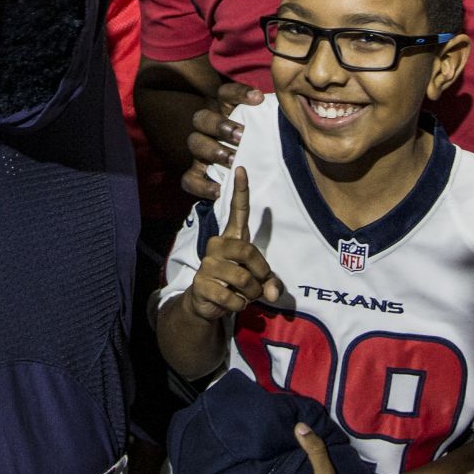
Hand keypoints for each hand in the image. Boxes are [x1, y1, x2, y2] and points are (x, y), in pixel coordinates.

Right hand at [182, 81, 263, 200]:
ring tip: (234, 161)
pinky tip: (220, 189)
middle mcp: (209, 129)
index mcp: (226, 112)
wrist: (254, 180)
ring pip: (195, 143)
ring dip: (213, 150)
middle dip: (220, 125)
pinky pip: (189, 179)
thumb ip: (270, 119)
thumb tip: (278, 107)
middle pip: (202, 117)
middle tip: (241, 136)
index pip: (225, 94)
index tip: (258, 99)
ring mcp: (200, 152)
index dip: (239, 93)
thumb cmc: (263, 147)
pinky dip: (202, 185)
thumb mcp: (267, 131)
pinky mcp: (196, 176)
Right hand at [184, 166, 282, 320]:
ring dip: (251, 294)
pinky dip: (238, 305)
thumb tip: (273, 293)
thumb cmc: (236, 285)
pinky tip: (231, 303)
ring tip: (245, 297)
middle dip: (261, 273)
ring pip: (242, 279)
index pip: (237, 211)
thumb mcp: (258, 282)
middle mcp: (217, 245)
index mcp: (232, 238)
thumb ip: (270, 283)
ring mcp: (206, 263)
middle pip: (247, 251)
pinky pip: (231, 297)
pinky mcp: (200, 283)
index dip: (240, 191)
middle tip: (260, 286)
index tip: (241, 168)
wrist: (206, 303)